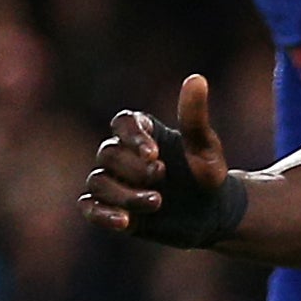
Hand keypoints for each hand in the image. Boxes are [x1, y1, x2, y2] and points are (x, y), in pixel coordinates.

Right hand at [82, 75, 247, 247]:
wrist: (211, 215)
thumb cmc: (208, 175)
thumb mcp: (205, 148)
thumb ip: (194, 116)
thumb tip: (196, 78)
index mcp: (144, 132)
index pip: (122, 123)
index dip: (132, 137)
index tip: (154, 154)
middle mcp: (124, 154)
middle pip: (108, 154)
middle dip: (133, 168)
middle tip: (162, 175)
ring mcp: (115, 182)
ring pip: (98, 182)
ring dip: (124, 194)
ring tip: (158, 202)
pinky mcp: (111, 208)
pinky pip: (89, 206)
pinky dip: (101, 214)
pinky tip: (124, 222)